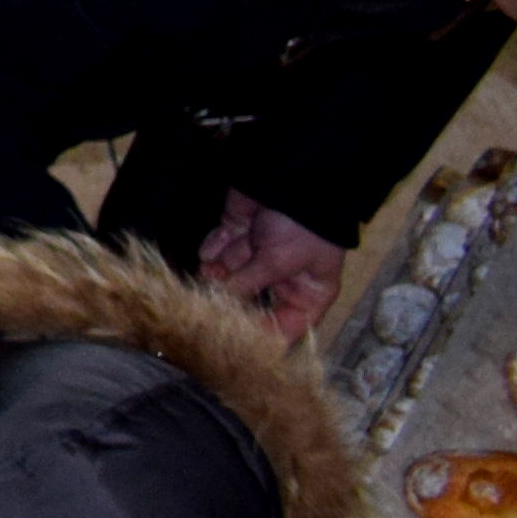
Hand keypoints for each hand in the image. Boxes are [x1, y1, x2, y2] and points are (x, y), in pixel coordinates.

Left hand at [199, 194, 349, 338]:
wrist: (292, 176)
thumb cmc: (300, 227)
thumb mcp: (278, 261)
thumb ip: (247, 284)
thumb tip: (219, 305)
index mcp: (309, 291)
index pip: (288, 326)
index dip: (265, 336)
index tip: (236, 341)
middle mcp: (285, 277)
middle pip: (253, 301)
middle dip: (230, 301)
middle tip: (207, 307)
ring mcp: (260, 253)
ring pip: (231, 273)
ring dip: (218, 273)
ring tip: (209, 272)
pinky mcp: (240, 231)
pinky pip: (221, 247)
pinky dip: (214, 249)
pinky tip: (209, 253)